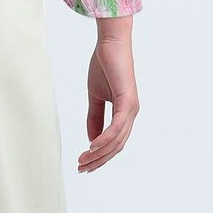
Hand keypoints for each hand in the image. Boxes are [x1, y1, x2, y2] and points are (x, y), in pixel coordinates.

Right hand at [79, 22, 139, 172]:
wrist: (110, 44)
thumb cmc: (104, 66)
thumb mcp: (95, 97)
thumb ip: (95, 117)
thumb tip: (92, 140)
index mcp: (125, 113)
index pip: (115, 142)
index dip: (100, 156)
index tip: (84, 164)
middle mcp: (131, 114)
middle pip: (117, 146)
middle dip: (98, 160)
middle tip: (81, 168)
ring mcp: (132, 109)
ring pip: (117, 140)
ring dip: (99, 153)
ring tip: (83, 161)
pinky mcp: (128, 102)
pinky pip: (116, 127)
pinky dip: (104, 139)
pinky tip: (92, 147)